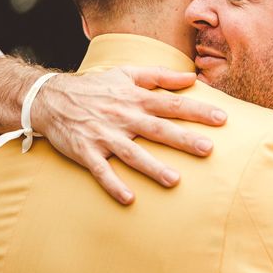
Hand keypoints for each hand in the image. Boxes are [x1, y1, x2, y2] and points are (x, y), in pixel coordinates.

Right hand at [32, 66, 226, 204]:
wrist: (51, 98)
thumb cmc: (96, 86)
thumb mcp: (127, 74)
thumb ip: (160, 75)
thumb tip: (192, 77)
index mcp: (135, 98)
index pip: (171, 104)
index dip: (197, 111)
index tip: (222, 118)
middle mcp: (123, 117)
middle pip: (157, 129)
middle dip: (183, 139)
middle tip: (208, 149)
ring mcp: (104, 135)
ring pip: (132, 153)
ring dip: (152, 167)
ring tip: (174, 180)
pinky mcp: (86, 151)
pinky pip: (101, 171)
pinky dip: (113, 184)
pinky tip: (129, 198)